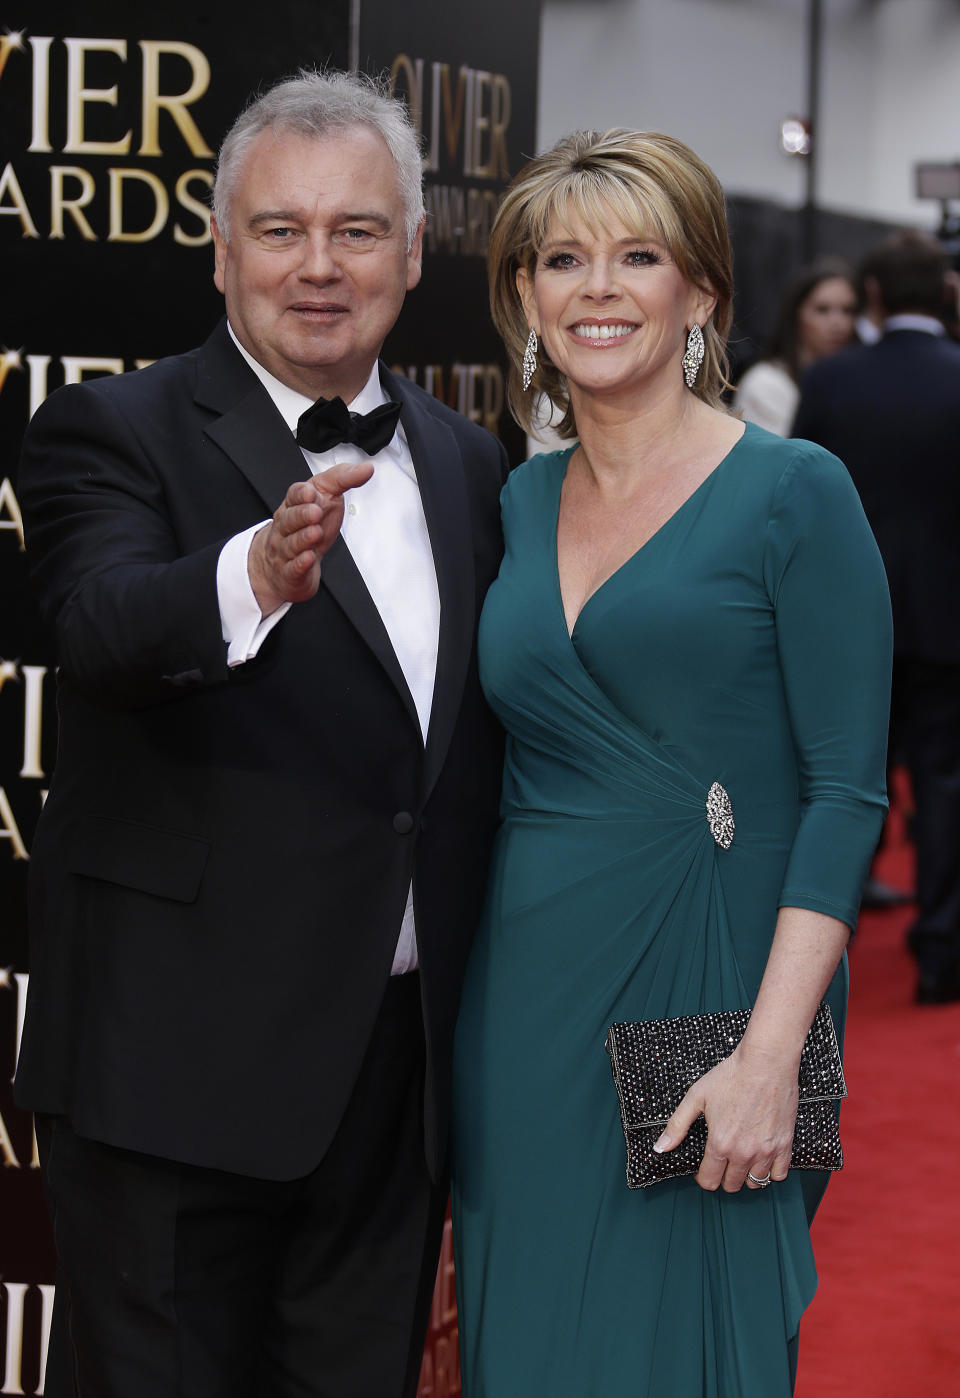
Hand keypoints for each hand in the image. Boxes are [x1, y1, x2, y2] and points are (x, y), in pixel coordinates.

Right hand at [248, 461, 372, 613]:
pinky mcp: (291, 572)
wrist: (283, 562)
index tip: (311, 492)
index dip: (301, 494)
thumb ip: (344, 479)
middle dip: (302, 515)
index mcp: (295, 505)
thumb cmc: (308, 525)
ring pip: (291, 543)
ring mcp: (286, 549)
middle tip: (316, 512)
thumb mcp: (326, 496)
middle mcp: (287, 526)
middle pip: (290, 519)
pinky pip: (293, 567)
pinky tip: (308, 558)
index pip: (293, 495)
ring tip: (315, 533)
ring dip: (303, 538)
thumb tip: (367, 468)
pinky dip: (300, 563)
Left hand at [652, 1046, 797, 1192]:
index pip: (709, 1181)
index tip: (703, 1170)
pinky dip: (771, 1172)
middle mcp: (743, 1152)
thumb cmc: (732, 1076)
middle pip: (732, 1185)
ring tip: (741, 1161)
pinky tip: (763, 1159)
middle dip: (724, 1177)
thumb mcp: (696, 1096)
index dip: (702, 1178)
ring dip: (746, 1176)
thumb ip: (677, 1125)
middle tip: (722, 1162)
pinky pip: (779, 1174)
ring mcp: (766, 1151)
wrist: (765, 1063)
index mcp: (720, 1143)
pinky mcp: (784, 1144)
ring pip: (755, 1183)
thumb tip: (660, 1147)